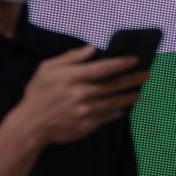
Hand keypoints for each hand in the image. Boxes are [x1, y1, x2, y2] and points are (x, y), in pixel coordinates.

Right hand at [13, 45, 149, 145]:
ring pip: (114, 102)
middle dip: (133, 79)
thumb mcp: (47, 69)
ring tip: (139, 91)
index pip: (104, 68)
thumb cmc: (38, 93)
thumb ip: (71, 57)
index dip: (122, 63)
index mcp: (73, 77)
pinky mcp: (86, 126)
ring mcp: (85, 112)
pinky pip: (106, 117)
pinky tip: (124, 108)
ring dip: (129, 96)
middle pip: (114, 85)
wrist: (29, 125)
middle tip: (146, 75)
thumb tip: (92, 49)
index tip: (135, 59)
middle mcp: (82, 94)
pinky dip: (117, 111)